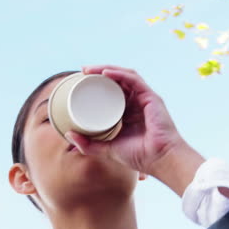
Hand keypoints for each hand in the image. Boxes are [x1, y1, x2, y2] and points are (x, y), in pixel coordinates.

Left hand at [64, 65, 181, 174]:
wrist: (159, 159)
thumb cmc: (139, 156)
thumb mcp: (108, 149)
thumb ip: (89, 145)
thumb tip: (69, 134)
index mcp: (129, 114)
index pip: (113, 93)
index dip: (98, 86)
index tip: (81, 84)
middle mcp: (137, 104)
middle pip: (117, 81)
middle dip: (99, 74)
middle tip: (82, 73)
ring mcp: (144, 99)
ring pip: (124, 76)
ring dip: (106, 69)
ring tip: (89, 70)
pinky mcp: (151, 98)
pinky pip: (134, 79)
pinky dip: (119, 74)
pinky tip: (105, 73)